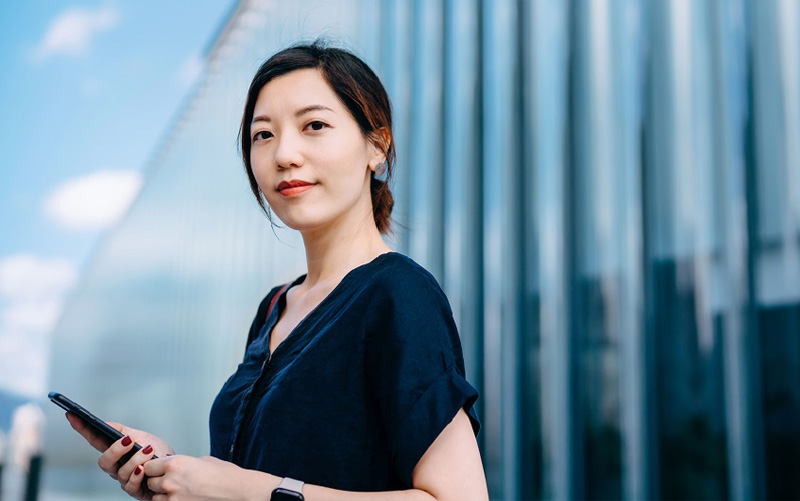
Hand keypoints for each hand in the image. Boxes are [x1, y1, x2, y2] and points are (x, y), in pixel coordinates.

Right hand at [66, 412, 174, 499]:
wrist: (177, 469)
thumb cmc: (159, 453)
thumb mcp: (143, 437)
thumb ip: (123, 432)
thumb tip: (105, 424)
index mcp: (116, 452)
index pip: (95, 440)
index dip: (82, 429)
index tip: (72, 415)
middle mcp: (117, 467)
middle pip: (104, 462)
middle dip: (114, 450)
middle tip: (128, 441)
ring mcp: (125, 479)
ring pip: (120, 473)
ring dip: (135, 460)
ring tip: (149, 450)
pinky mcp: (136, 490)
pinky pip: (130, 486)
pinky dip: (137, 475)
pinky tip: (144, 468)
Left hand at [144, 455, 277, 500]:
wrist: (237, 491)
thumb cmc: (225, 475)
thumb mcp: (202, 460)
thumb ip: (183, 464)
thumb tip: (174, 467)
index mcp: (176, 464)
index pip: (149, 466)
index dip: (154, 468)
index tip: (158, 469)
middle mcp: (171, 481)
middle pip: (150, 482)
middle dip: (158, 481)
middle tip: (172, 480)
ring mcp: (174, 498)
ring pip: (156, 497)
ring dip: (163, 494)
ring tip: (180, 491)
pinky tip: (184, 497)